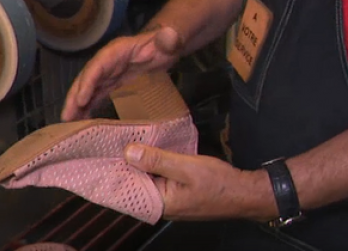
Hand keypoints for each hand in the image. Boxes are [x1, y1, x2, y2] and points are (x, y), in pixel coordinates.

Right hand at [61, 25, 183, 121]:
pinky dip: (88, 107)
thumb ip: (168, 40)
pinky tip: (82, 122)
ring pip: (87, 89)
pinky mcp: (112, 83)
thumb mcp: (170, 40)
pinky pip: (96, 95)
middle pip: (87, 78)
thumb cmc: (166, 42)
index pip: (98, 65)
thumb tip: (169, 36)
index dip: (88, 81)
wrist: (164, 47)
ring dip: (77, 105)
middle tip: (66, 117)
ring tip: (68, 124)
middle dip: (74, 97)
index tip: (81, 99)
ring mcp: (108, 73)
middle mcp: (108, 62)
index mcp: (118, 51)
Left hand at [124, 144, 274, 221]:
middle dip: (125, 164)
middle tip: (111, 141)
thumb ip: (157, 160)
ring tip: (124, 141)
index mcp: (159, 204)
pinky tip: (148, 150)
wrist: (246, 193)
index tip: (102, 153)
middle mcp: (161, 206)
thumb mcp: (186, 167)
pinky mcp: (177, 193)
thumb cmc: (219, 183)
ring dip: (139, 163)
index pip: (128, 190)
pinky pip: (158, 178)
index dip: (115, 170)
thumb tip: (128, 152)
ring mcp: (169, 200)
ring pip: (147, 179)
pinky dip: (153, 165)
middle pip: (135, 183)